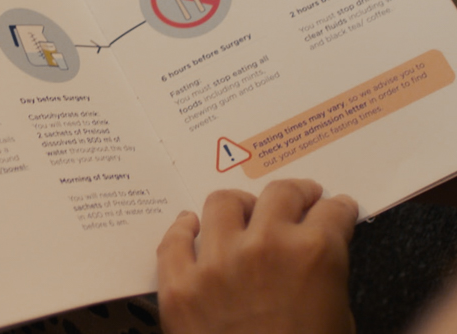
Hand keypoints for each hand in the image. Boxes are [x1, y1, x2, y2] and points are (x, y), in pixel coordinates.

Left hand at [156, 179, 358, 333]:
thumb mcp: (338, 317)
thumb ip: (325, 275)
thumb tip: (316, 257)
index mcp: (315, 254)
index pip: (331, 211)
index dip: (336, 208)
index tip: (334, 208)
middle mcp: (264, 245)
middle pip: (279, 194)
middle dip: (295, 193)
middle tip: (298, 198)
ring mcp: (215, 262)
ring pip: (222, 203)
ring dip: (238, 204)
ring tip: (242, 210)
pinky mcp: (178, 285)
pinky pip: (173, 239)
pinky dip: (183, 228)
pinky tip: (190, 226)